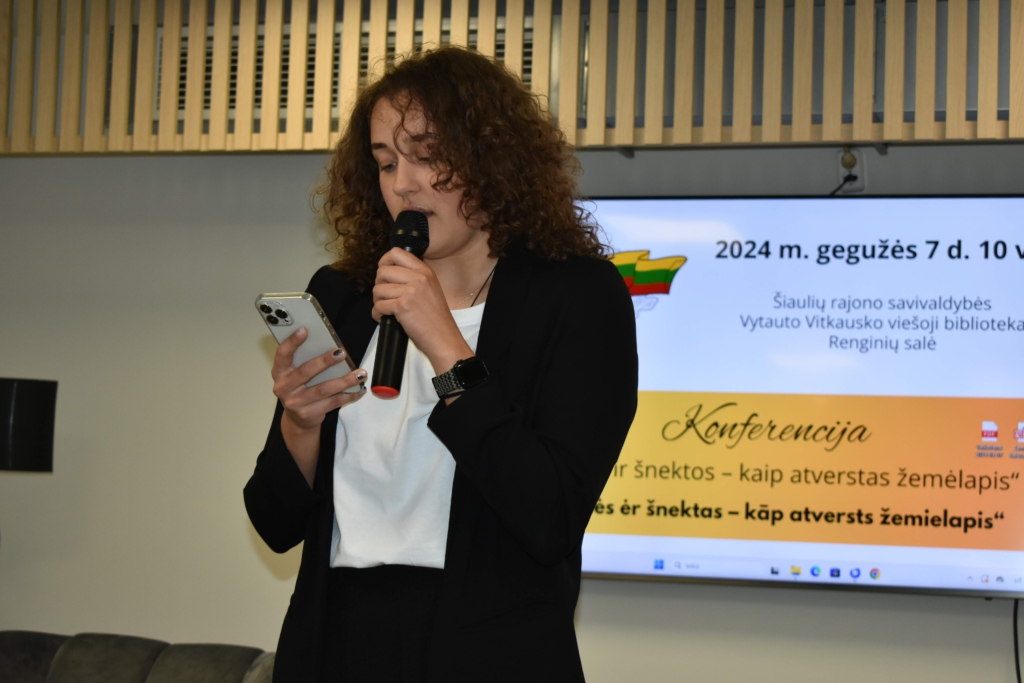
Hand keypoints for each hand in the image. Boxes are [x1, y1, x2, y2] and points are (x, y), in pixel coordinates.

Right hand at [272, 327, 365, 432]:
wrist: (297, 419)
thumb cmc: (299, 388)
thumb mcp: (296, 374)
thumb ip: (306, 361)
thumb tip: (331, 346)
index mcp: (280, 372)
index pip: (283, 354)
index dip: (292, 342)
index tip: (304, 330)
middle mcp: (284, 387)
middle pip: (306, 372)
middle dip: (325, 361)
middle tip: (341, 353)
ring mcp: (295, 402)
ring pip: (323, 389)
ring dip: (344, 380)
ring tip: (360, 374)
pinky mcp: (308, 414)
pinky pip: (332, 403)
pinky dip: (348, 395)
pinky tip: (359, 389)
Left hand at [372, 247, 472, 373]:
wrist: (444, 338)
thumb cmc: (436, 318)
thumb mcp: (431, 288)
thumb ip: (414, 277)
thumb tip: (391, 270)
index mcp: (425, 271)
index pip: (396, 253)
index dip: (384, 261)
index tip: (384, 273)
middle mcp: (419, 278)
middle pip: (382, 271)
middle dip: (379, 285)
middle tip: (385, 296)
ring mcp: (411, 292)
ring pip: (378, 289)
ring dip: (377, 301)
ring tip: (385, 308)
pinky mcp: (402, 306)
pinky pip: (378, 305)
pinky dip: (377, 314)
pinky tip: (384, 317)